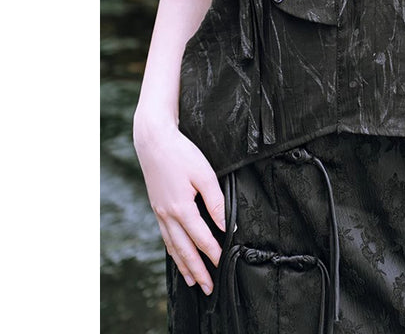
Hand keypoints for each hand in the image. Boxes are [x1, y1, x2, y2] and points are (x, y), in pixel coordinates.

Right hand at [133, 120, 225, 294]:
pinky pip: (166, 236)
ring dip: (183, 265)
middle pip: (184, 250)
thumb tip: (226, 224)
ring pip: (173, 246)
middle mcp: (168, 215)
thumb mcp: (204, 173)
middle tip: (208, 287)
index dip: (213, 252)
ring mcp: (160, 212)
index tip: (222, 264)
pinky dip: (173, 250)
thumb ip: (216, 200)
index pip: (201, 237)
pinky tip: (178, 255)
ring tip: (193, 280)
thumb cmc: (181, 154)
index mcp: (181, 208)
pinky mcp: (157, 207)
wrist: (153, 141)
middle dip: (197, 270)